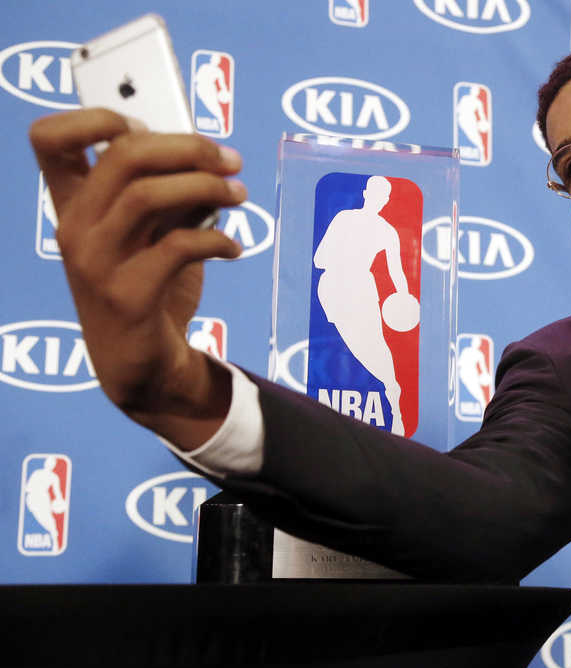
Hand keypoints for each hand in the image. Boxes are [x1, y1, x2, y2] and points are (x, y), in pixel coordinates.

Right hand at [29, 108, 246, 447]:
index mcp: (72, 205)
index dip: (96, 117)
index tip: (150, 126)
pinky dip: (217, 238)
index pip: (49, 139)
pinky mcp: (128, 294)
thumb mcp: (153, 233)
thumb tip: (209, 155)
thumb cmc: (149, 288)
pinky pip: (178, 246)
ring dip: (207, 187)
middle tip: (231, 160)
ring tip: (240, 195)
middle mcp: (74, 228)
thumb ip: (168, 194)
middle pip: (122, 154)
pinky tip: (234, 247)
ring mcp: (96, 262)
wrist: (142, 366)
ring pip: (146, 194)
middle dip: (188, 147)